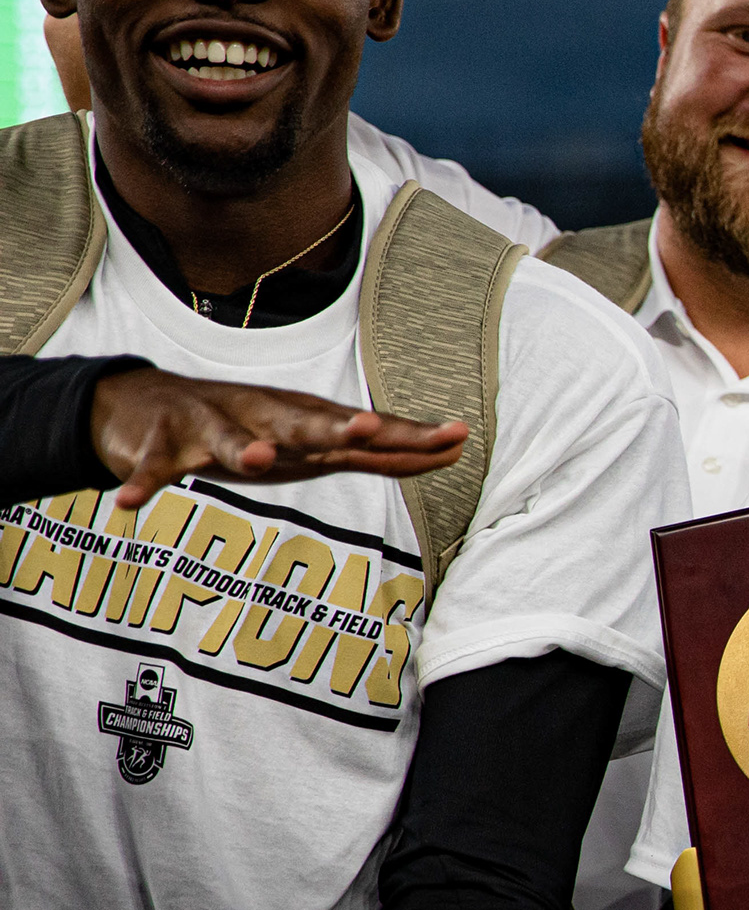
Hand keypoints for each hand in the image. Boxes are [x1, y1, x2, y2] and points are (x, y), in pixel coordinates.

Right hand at [91, 367, 468, 510]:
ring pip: (229, 438)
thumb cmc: (245, 429)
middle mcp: (262, 417)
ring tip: (259, 459)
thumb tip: (445, 450)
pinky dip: (144, 484)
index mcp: (301, 422)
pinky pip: (154, 469)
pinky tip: (130, 505)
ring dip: (244, 447)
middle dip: (337, 426)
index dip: (408, 437)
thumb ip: (374, 453)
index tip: (456, 437)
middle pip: (305, 423)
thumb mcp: (310, 443)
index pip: (364, 433)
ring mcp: (209, 426)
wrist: (142, 404)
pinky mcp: (160, 443)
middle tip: (370, 427)